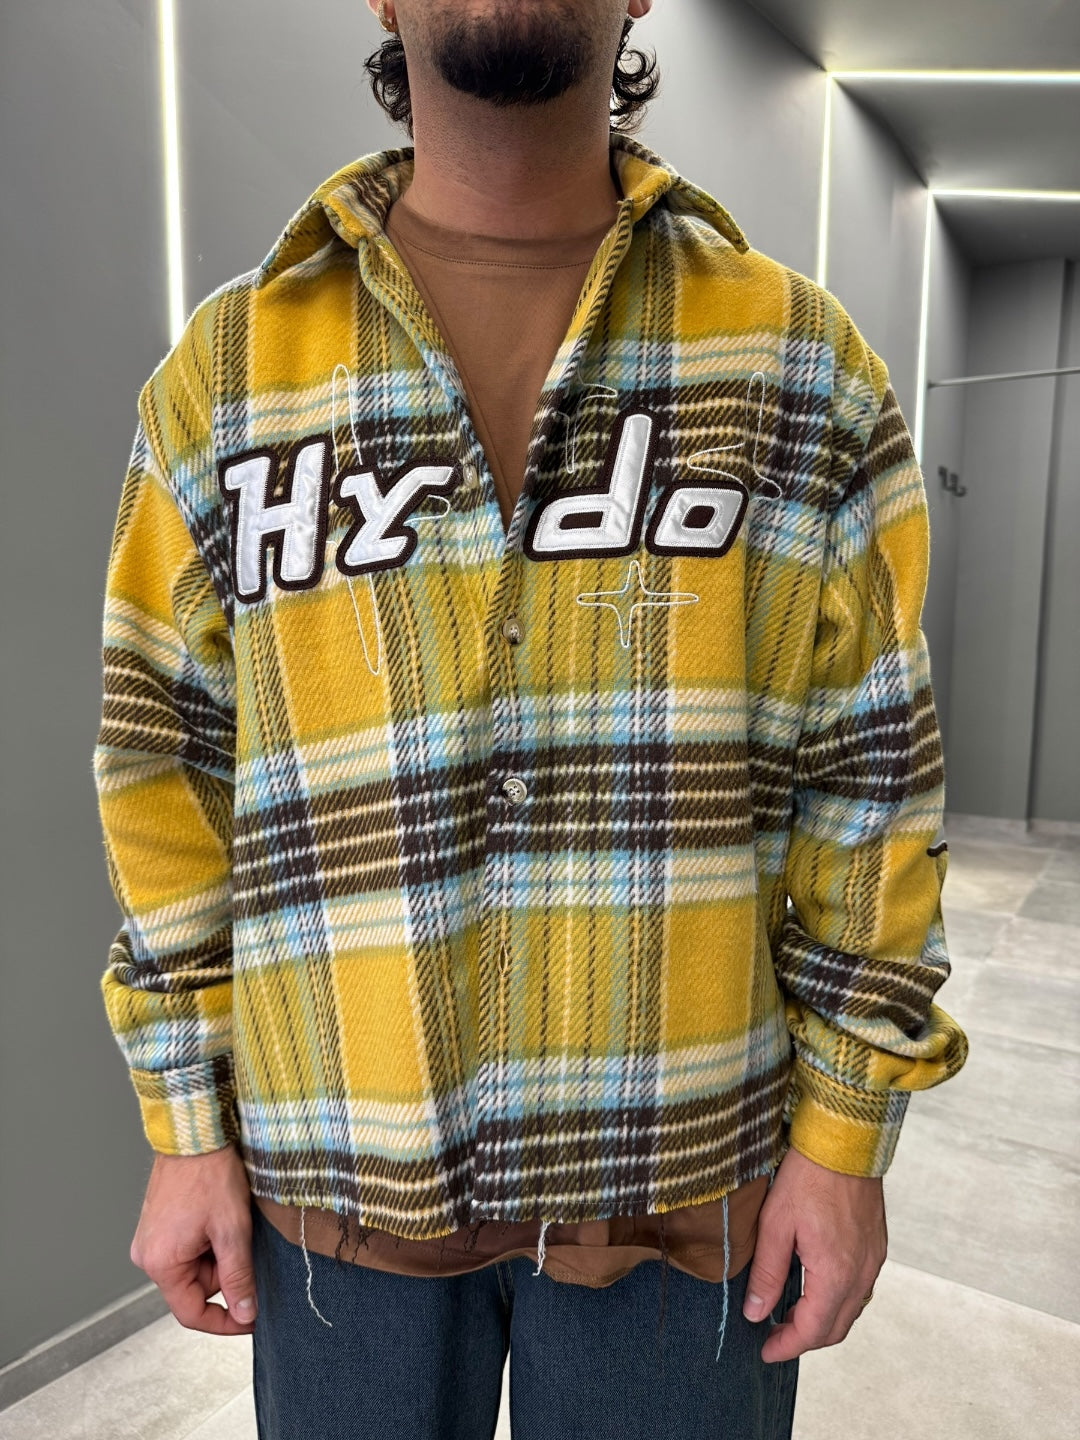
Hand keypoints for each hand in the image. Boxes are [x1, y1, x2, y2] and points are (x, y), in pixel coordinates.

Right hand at [129, 1143, 256, 1335]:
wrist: (194, 1133)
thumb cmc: (209, 1175)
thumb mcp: (232, 1231)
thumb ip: (238, 1277)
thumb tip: (245, 1312)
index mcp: (160, 1264)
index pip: (191, 1313)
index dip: (224, 1322)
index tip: (250, 1319)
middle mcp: (147, 1256)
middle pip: (194, 1288)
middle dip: (225, 1274)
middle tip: (244, 1245)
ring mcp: (150, 1239)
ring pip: (193, 1267)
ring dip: (218, 1254)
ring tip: (229, 1223)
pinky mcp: (158, 1226)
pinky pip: (186, 1249)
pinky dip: (208, 1241)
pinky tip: (217, 1217)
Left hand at [743, 1146, 885, 1362]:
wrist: (845, 1140)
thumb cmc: (807, 1176)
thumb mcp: (775, 1223)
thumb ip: (766, 1272)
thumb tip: (755, 1313)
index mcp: (835, 1274)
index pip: (812, 1330)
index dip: (787, 1346)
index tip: (765, 1351)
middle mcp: (861, 1274)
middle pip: (836, 1327)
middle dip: (805, 1338)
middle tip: (774, 1336)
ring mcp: (873, 1260)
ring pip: (851, 1309)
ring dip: (823, 1320)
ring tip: (792, 1314)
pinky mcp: (877, 1245)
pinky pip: (860, 1287)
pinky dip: (838, 1299)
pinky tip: (817, 1287)